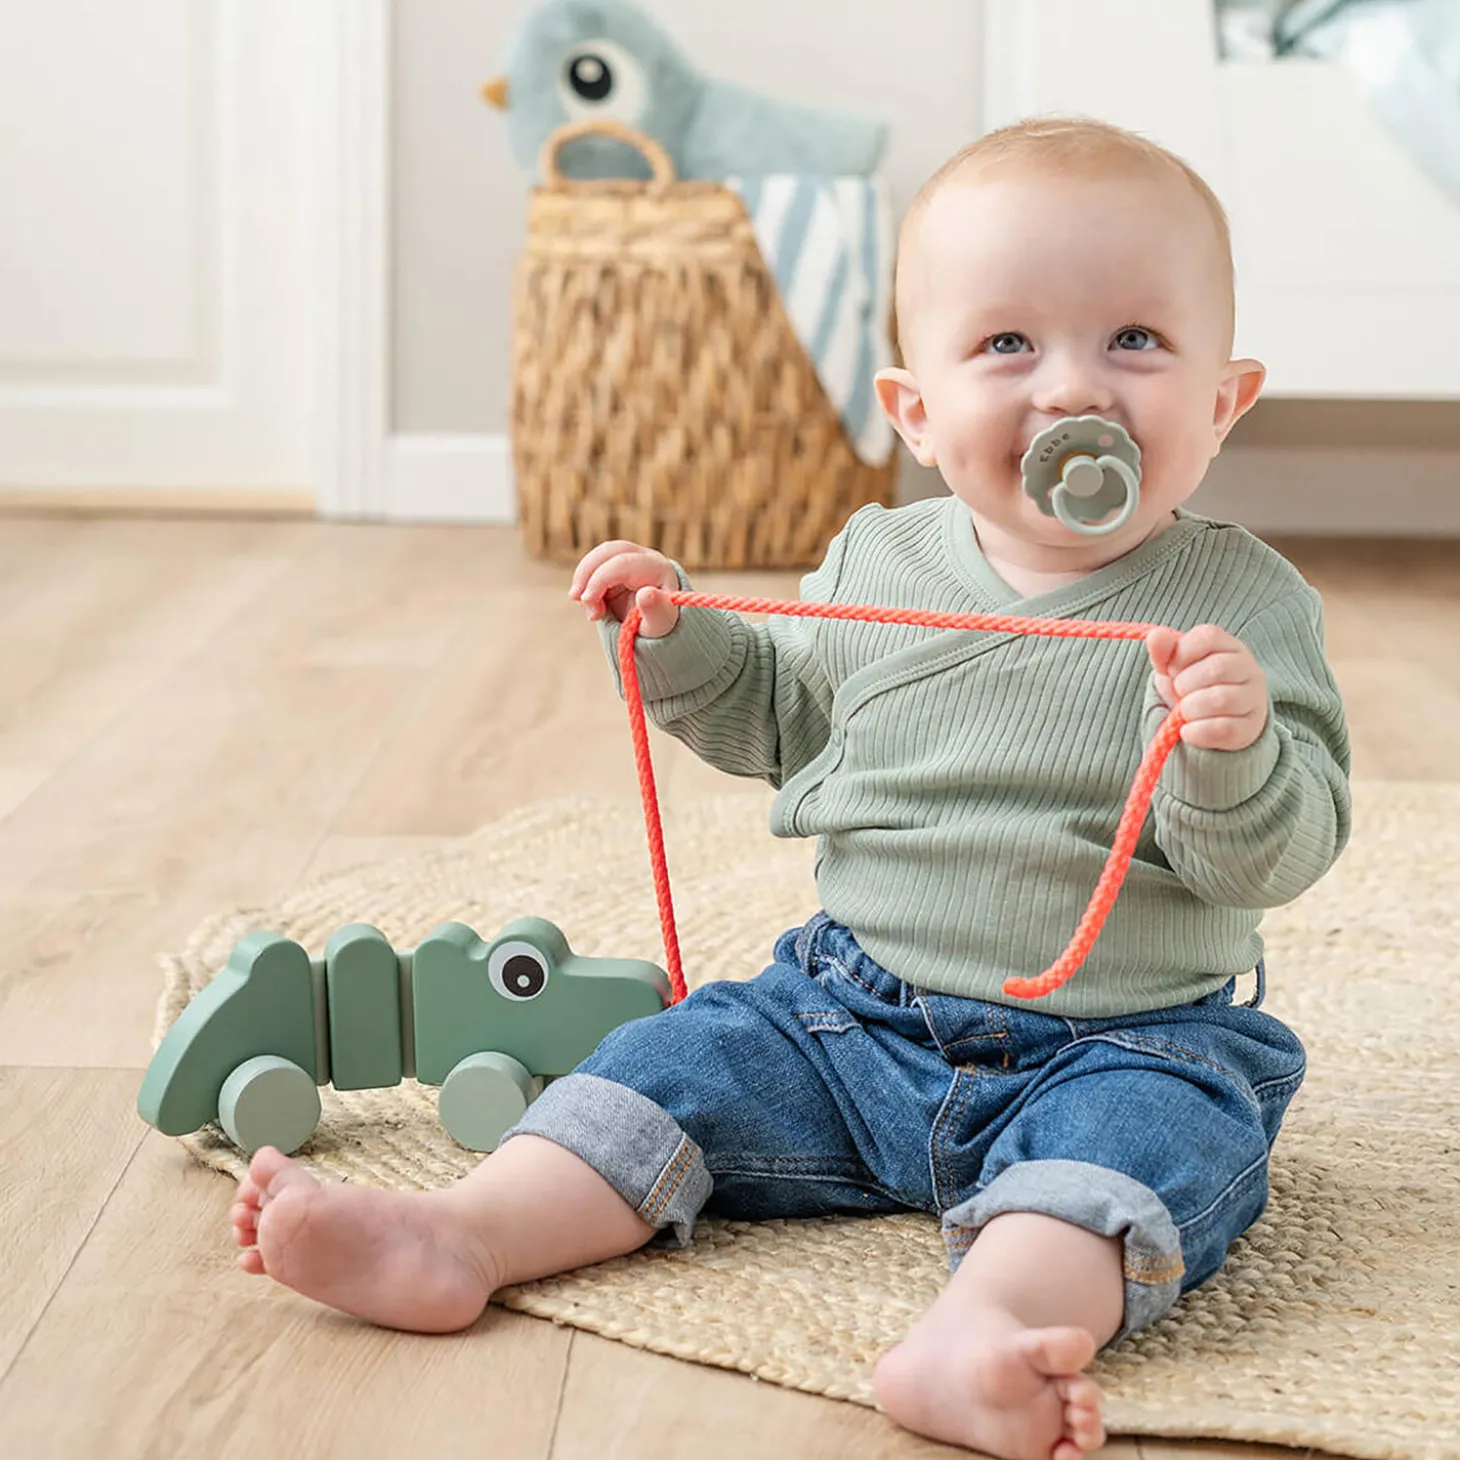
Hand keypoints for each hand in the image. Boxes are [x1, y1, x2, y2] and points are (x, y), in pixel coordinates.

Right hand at [568, 540, 680, 638]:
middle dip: (587, 572)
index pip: (622, 564)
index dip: (600, 579)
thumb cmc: (659, 623)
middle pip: (608, 551)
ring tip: (586, 608)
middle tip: (575, 598)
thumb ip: (655, 610)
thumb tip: (645, 594)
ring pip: (598, 557)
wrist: (656, 623)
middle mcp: (643, 558)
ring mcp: (628, 559)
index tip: (587, 601)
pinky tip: (588, 604)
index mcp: (657, 568)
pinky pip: (593, 568)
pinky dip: (584, 584)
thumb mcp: (660, 623)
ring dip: (583, 578)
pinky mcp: (615, 567)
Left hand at [1146, 623, 1267, 750]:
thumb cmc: (1192, 685)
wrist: (1211, 720)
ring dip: (1190, 708)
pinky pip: (1224, 728)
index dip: (1181, 654)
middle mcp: (1248, 668)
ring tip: (1184, 712)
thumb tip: (1155, 636)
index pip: (1207, 637)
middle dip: (1184, 684)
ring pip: (1221, 700)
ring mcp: (1253, 698)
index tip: (1172, 668)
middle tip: (1178, 693)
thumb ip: (1164, 650)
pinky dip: (1197, 731)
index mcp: (1229, 646)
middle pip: (1216, 669)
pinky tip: (1187, 730)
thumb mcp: (1175, 665)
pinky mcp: (1250, 727)